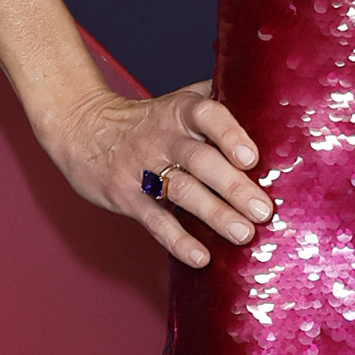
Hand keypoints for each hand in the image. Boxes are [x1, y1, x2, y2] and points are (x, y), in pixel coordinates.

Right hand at [41, 82, 272, 271]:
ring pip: (182, 192)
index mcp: (181, 112)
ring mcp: (143, 169)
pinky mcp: (127, 198)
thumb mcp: (178, 101)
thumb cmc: (149, 120)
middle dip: (234, 187)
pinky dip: (178, 240)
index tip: (251, 157)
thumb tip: (272, 96)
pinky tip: (201, 257)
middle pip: (201, 161)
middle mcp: (164, 138)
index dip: (230, 134)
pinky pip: (155, 221)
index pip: (208, 116)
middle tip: (264, 211)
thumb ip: (219, 97)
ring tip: (244, 234)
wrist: (82, 129)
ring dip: (215, 214)